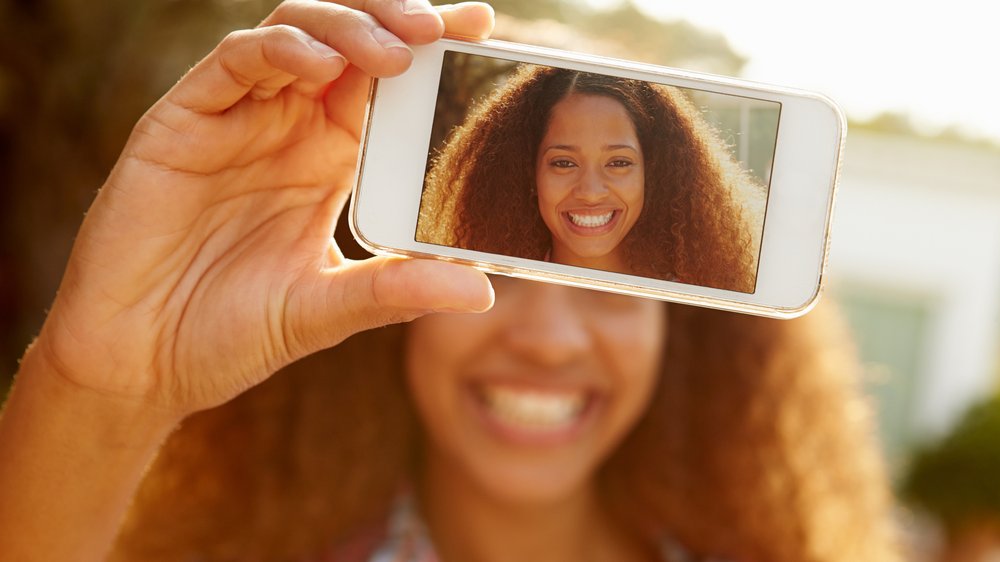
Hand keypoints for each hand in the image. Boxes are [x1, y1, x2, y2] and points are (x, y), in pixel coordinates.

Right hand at [34, 0, 495, 418]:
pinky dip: (279, 50)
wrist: (140, 366)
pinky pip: (235, 63)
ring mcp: (236, 122)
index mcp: (326, 161)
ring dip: (349, 28)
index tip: (482, 34)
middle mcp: (286, 130)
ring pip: (296, 34)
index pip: (387, 88)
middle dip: (399, 22)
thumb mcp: (326, 310)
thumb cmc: (230, 336)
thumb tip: (482, 289)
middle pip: (349, 45)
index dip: (431, 54)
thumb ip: (396, 291)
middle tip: (449, 28)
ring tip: (400, 48)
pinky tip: (321, 63)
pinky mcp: (183, 123)